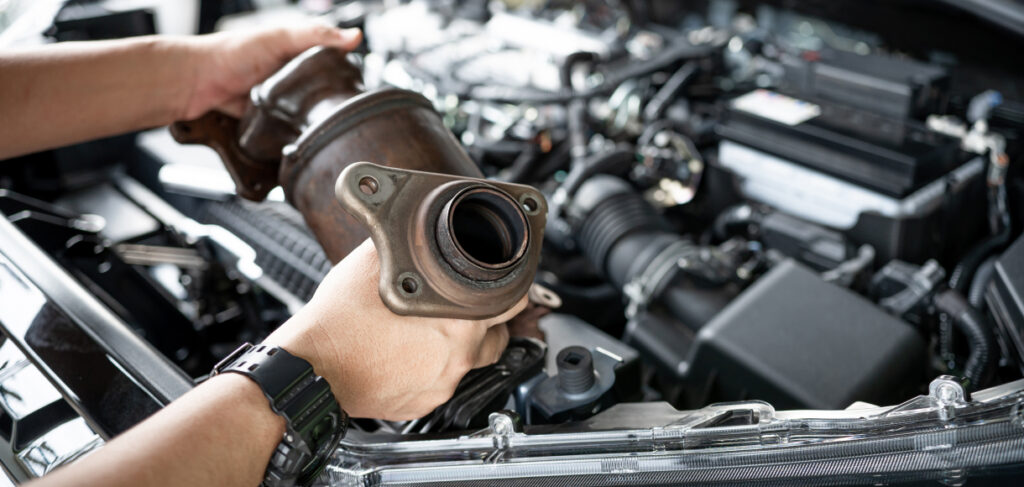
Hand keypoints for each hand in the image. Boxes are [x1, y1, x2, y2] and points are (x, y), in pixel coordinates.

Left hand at [179, 24, 361, 119]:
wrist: (194, 82)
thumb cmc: (229, 53)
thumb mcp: (279, 38)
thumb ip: (316, 35)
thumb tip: (354, 37)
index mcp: (296, 52)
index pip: (331, 62)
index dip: (347, 72)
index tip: (361, 84)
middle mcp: (288, 75)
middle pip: (321, 91)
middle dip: (330, 101)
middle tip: (343, 111)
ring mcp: (278, 99)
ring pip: (305, 113)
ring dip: (311, 120)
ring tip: (324, 127)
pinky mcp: (267, 119)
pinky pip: (286, 129)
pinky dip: (292, 133)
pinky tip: (300, 135)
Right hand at [262, 240, 524, 419]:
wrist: (312, 370)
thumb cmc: (340, 321)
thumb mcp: (373, 262)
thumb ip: (402, 239)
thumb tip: (405, 218)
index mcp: (460, 319)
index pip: (513, 302)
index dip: (513, 288)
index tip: (508, 283)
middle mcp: (460, 356)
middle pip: (497, 335)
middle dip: (488, 319)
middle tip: (468, 306)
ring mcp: (443, 384)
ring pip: (470, 361)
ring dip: (461, 344)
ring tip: (433, 330)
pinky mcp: (424, 403)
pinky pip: (442, 382)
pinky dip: (434, 368)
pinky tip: (411, 354)